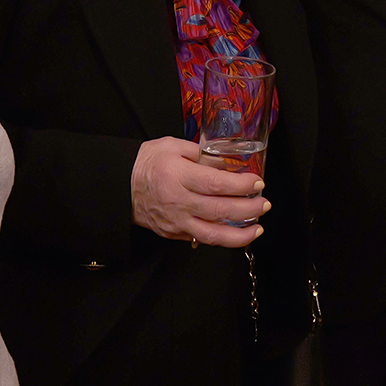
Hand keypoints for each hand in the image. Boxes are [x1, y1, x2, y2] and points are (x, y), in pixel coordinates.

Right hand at [130, 137, 266, 247]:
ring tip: (258, 228)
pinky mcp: (173, 233)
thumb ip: (201, 154)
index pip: (216, 184)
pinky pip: (202, 239)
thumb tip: (227, 164)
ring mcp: (176, 221)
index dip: (241, 186)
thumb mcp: (172, 145)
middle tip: (264, 203)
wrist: (120, 185)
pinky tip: (237, 233)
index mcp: (178, 176)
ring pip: (213, 235)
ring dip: (241, 235)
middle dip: (249, 209)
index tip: (257, 183)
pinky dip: (222, 238)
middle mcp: (178, 202)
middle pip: (220, 210)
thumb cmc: (147, 163)